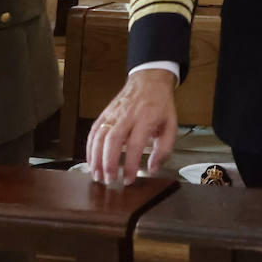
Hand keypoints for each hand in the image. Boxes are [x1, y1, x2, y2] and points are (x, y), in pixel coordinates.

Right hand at [86, 69, 178, 186]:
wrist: (149, 81)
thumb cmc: (160, 105)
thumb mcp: (171, 125)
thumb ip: (164, 149)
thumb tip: (152, 169)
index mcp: (146, 118)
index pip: (135, 144)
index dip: (130, 164)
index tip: (128, 179)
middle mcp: (127, 116)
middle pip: (113, 140)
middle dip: (108, 163)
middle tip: (109, 180)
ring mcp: (113, 114)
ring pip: (100, 136)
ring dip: (96, 158)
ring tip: (97, 175)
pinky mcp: (105, 114)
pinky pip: (94, 131)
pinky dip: (89, 148)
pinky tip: (91, 161)